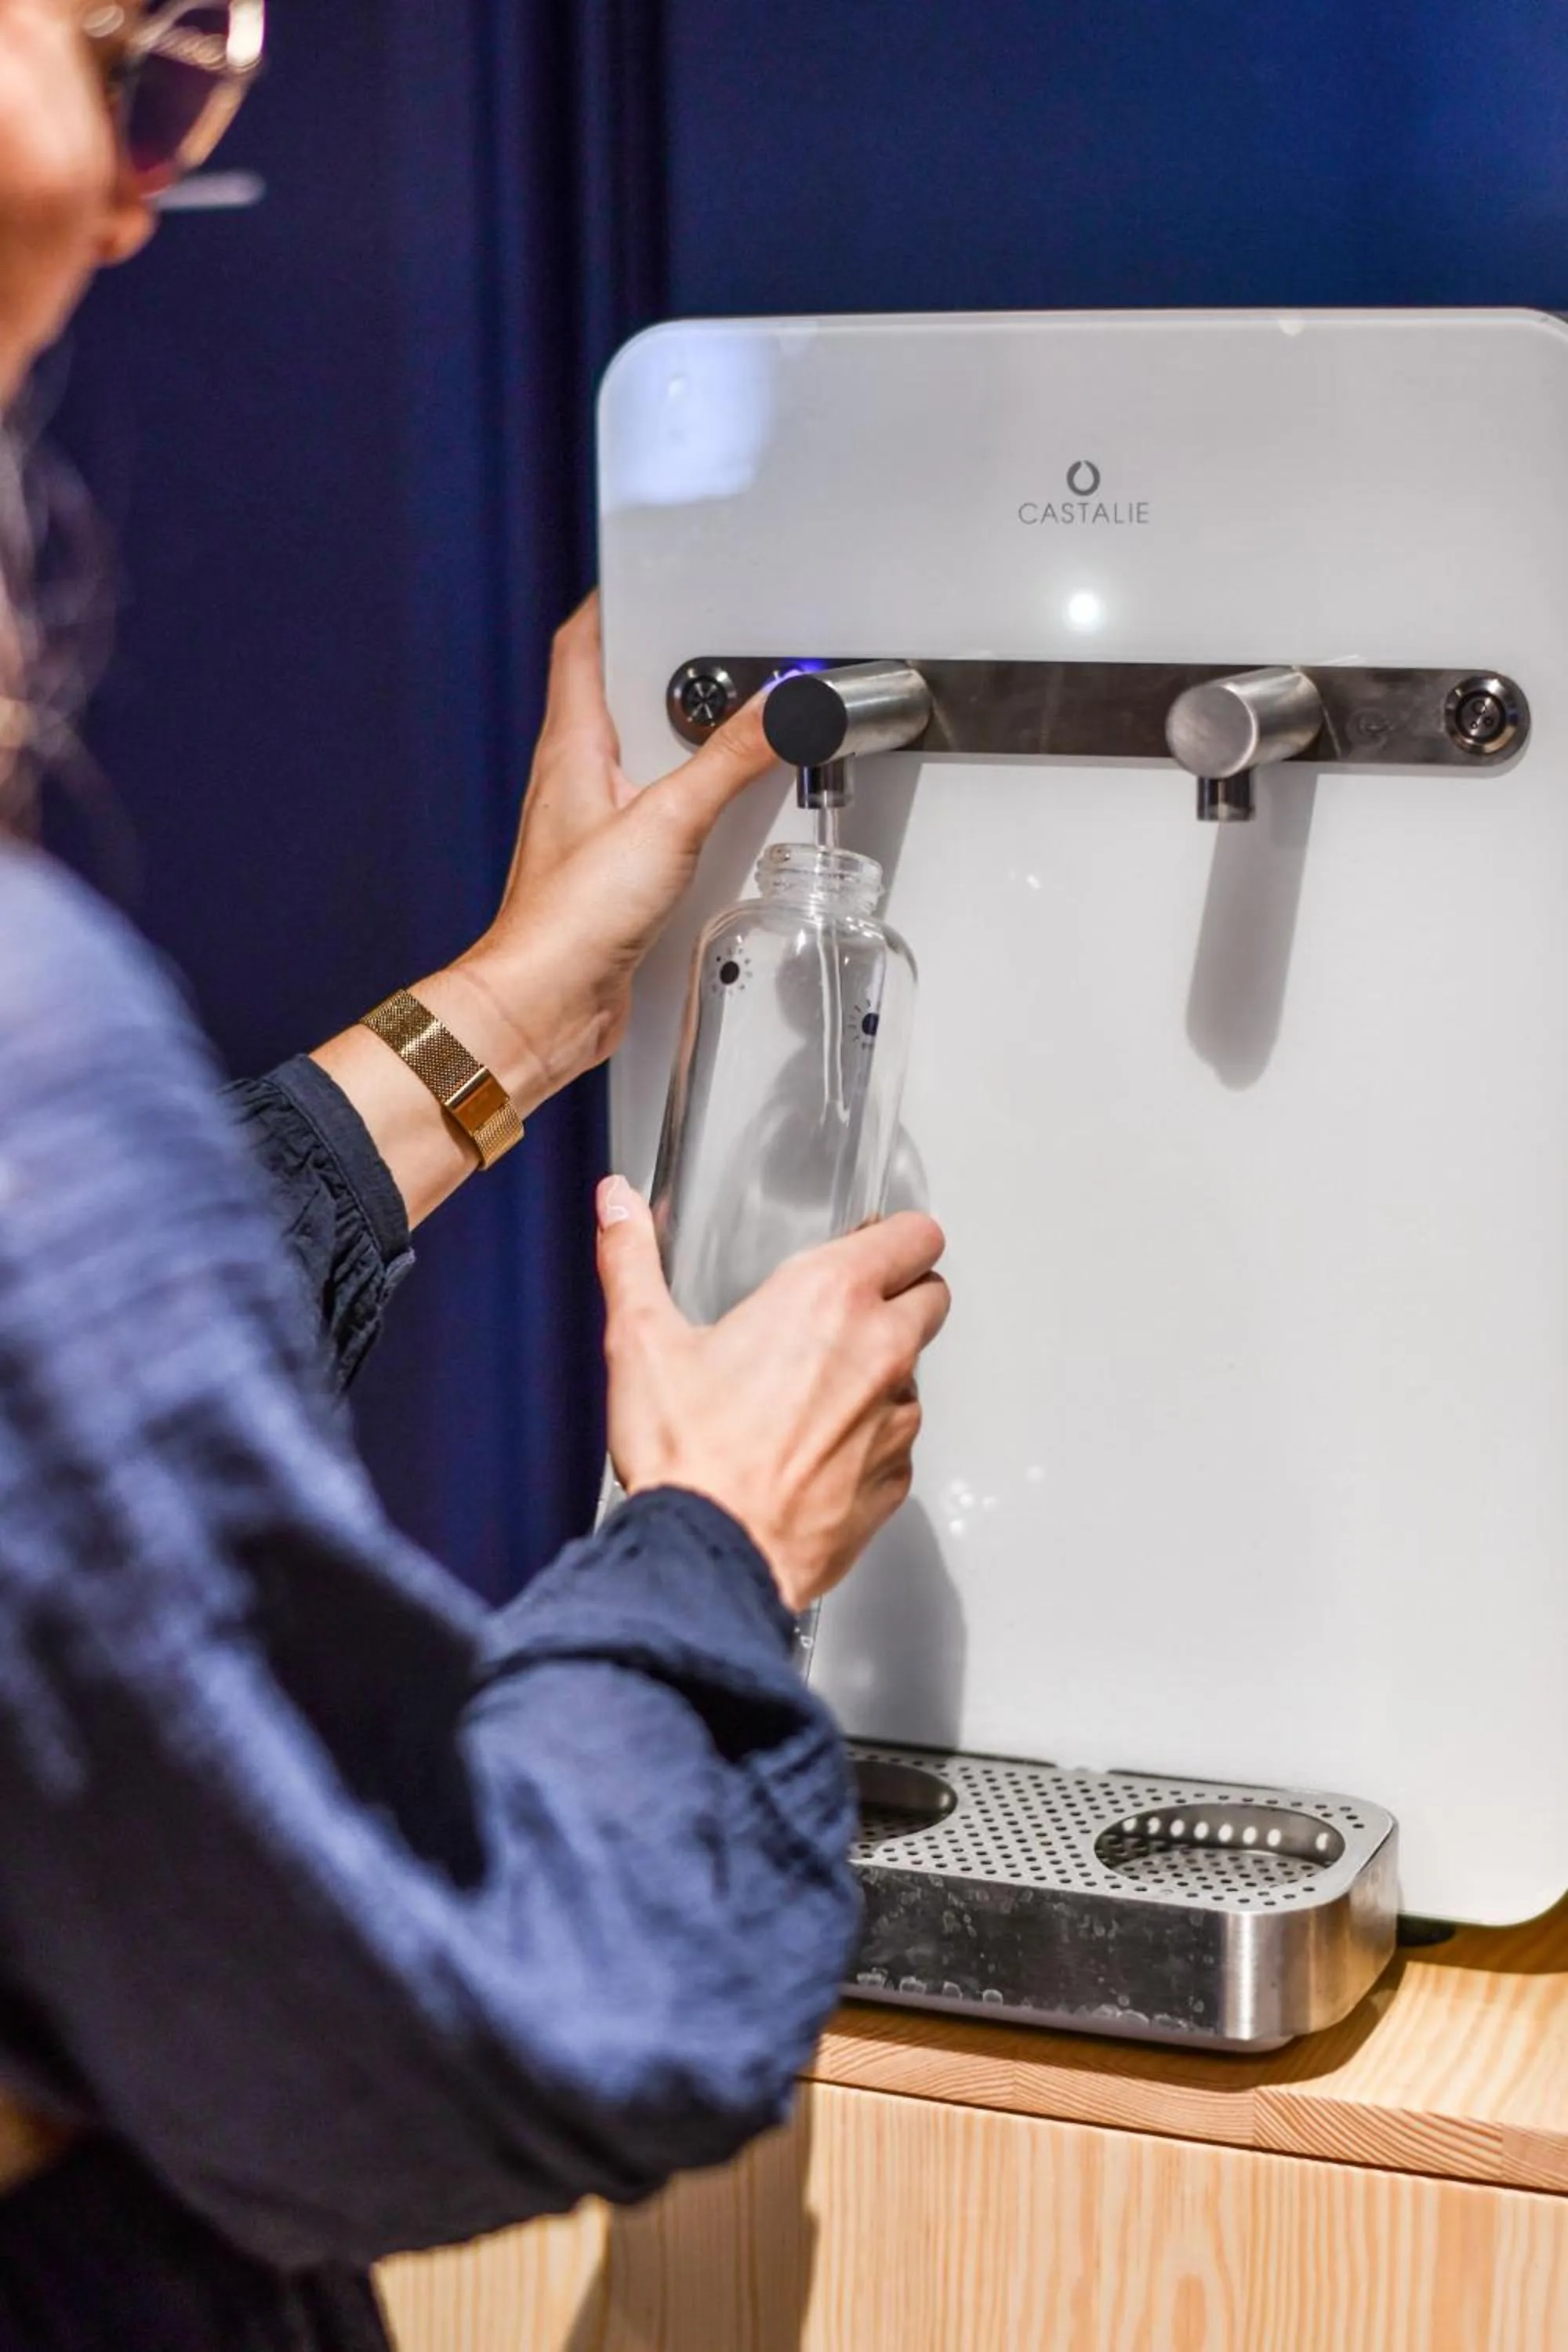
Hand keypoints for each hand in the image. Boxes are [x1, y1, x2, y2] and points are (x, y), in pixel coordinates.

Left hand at [311, 594, 776, 1226]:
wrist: (545, 1005)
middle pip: (615, 696)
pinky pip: (656, 816)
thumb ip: (729, 762)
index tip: (656, 577)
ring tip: (732, 725)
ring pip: (638, 758)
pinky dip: (690, 803)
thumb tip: (783, 708)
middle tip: (716, 648)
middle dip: (665, 668)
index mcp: (572, 745)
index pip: (581, 644)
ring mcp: (592, 826)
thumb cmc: (569, 919)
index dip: (615, 602)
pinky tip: (721, 817)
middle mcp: (576, 779)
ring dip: (681, 740)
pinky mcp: (614, 872)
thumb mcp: (668, 822)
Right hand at [597, 1179, 950, 1612]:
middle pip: (932, 1295)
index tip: (872, 1244)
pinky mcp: (894, 1479)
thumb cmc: (688, 1456)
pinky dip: (868, 1439)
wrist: (711, 1557)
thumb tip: (616, 1204)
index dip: (897, 1235)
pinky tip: (815, 1450)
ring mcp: (894, 1419)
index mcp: (828, 1298)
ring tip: (814, 1392)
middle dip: (900, 1294)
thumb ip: (630, 1259)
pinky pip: (897, 1443)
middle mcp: (878, 1351)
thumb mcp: (641, 1341)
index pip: (914, 1236)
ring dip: (880, 1373)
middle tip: (845, 1312)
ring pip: (914, 1374)